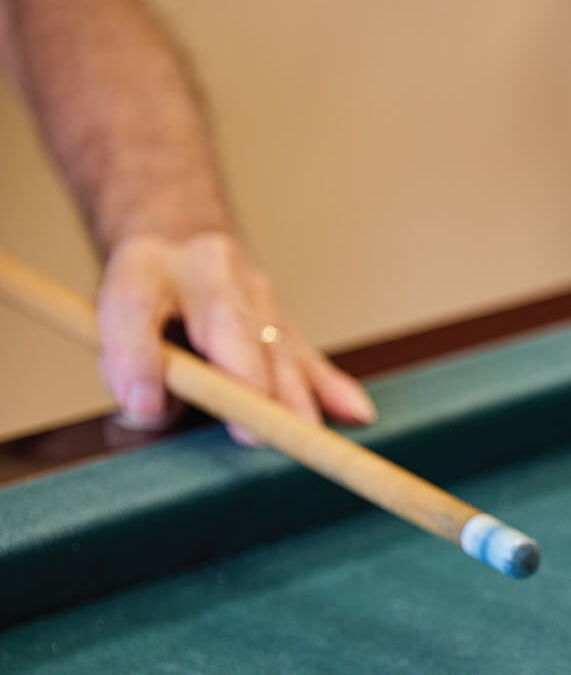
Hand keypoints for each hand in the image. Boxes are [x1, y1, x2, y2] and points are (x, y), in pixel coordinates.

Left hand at [96, 232, 375, 444]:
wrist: (180, 242)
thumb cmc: (145, 295)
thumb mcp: (110, 318)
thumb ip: (124, 364)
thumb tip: (151, 409)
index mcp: (147, 266)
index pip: (138, 309)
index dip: (143, 358)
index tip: (149, 406)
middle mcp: (210, 269)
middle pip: (232, 328)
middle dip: (248, 382)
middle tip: (254, 432)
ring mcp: (258, 291)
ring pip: (277, 347)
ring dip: (293, 395)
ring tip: (306, 431)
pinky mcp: (286, 321)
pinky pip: (309, 357)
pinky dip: (332, 387)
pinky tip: (356, 412)